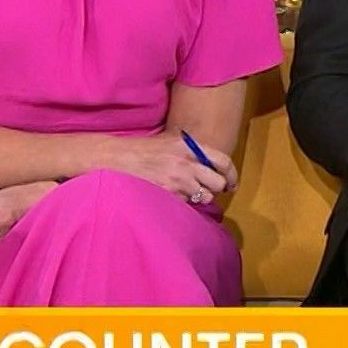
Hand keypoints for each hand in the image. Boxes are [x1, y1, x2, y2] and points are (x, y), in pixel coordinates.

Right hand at [101, 130, 234, 203]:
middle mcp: (186, 163)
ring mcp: (177, 181)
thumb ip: (192, 153)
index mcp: (188, 147)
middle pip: (217, 183)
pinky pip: (186, 204)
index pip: (223, 161)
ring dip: (199, 197)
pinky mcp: (168, 195)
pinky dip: (183, 203)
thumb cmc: (142, 150)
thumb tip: (211, 168)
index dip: (232, 175)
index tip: (231, 184)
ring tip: (184, 192)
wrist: (115, 158)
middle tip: (208, 190)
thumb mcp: (171, 143)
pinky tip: (171, 196)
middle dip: (216, 189)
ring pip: (204, 197)